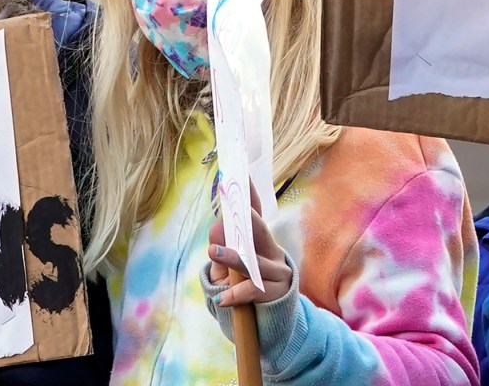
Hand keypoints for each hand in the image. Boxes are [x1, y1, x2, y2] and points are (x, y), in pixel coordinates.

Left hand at [206, 188, 293, 307]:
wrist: (267, 315)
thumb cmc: (244, 283)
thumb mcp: (228, 266)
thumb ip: (222, 248)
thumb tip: (216, 227)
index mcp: (259, 240)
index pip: (255, 212)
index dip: (249, 194)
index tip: (240, 173)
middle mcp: (271, 251)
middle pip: (260, 231)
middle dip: (247, 219)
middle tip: (231, 208)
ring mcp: (276, 271)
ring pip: (254, 262)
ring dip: (232, 256)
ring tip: (212, 251)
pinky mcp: (275, 291)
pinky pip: (253, 290)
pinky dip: (235, 294)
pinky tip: (222, 299)